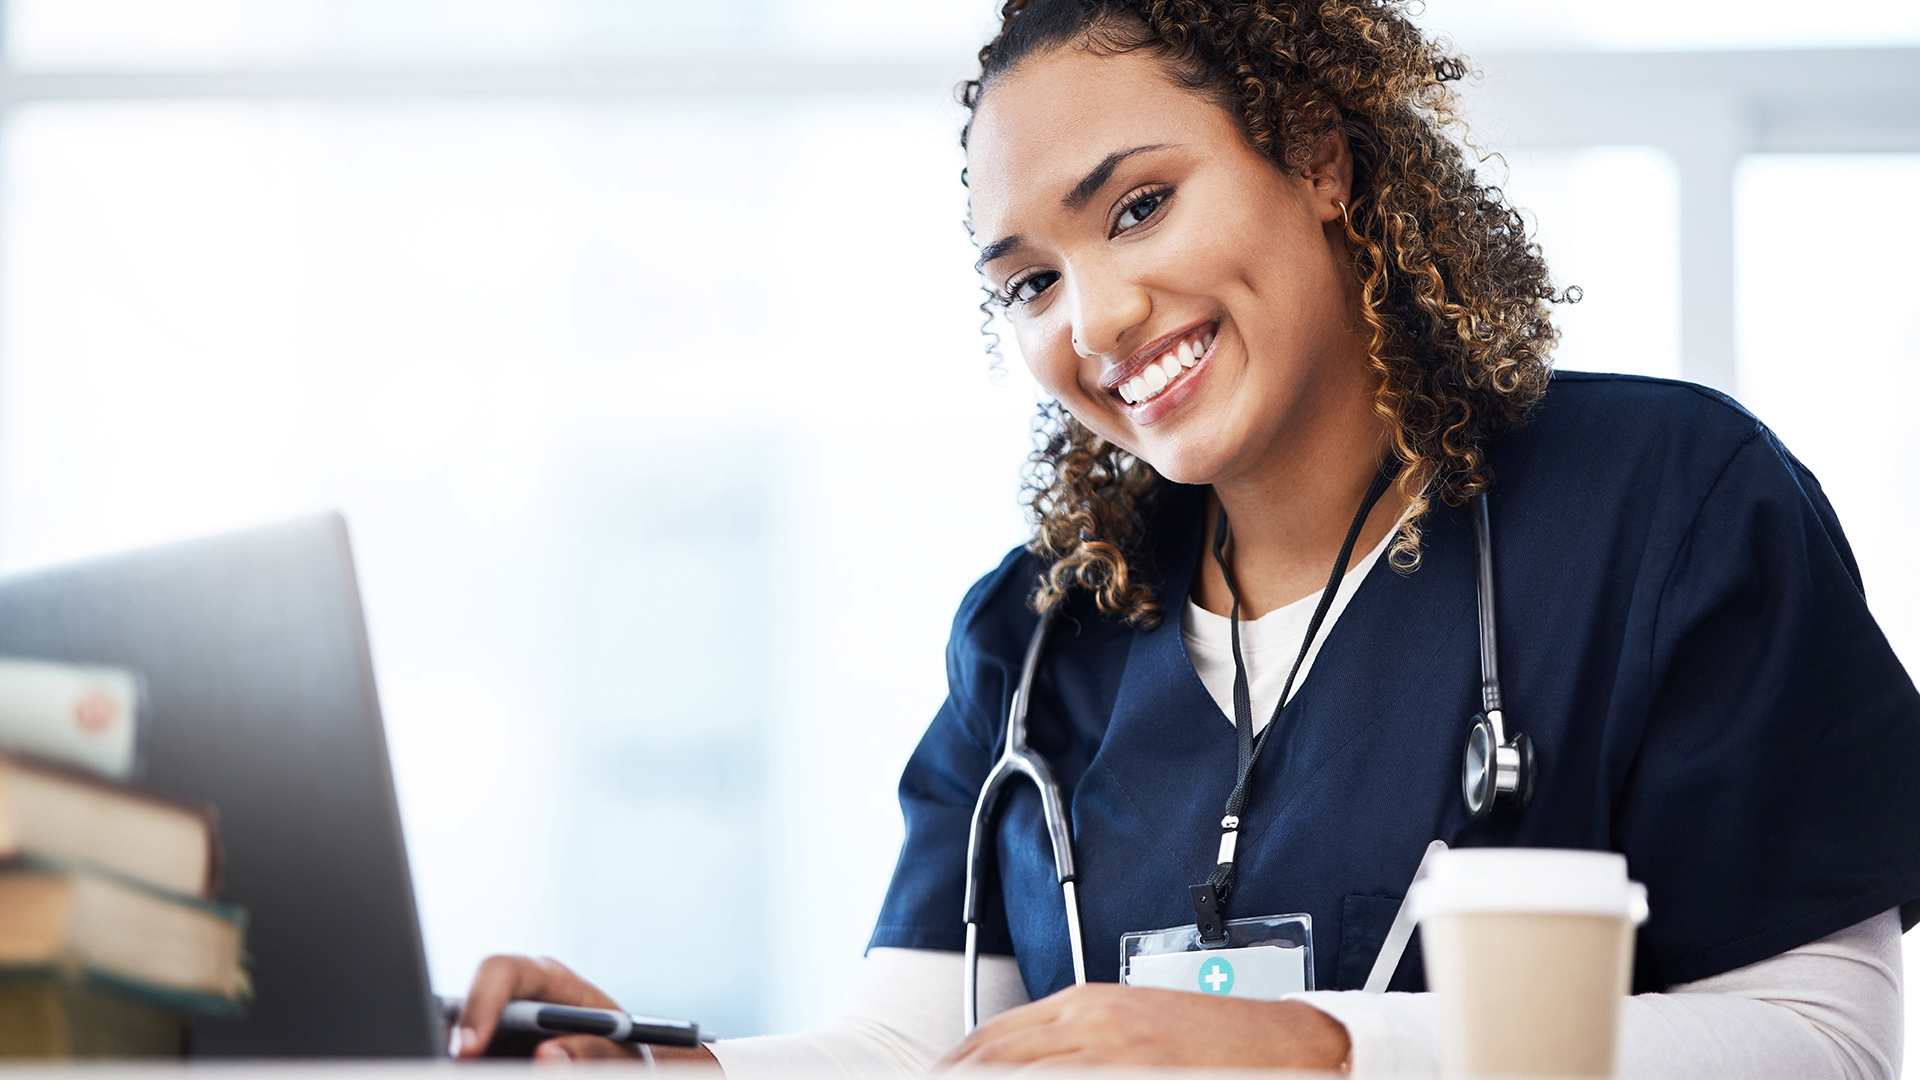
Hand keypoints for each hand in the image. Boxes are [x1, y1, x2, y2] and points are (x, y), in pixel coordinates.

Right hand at [453, 954, 717, 1068]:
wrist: (618, 1064)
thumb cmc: (622, 1051)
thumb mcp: (621, 1053)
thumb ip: (592, 1051)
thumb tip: (547, 1054)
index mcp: (550, 980)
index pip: (502, 972)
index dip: (481, 1006)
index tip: (470, 1048)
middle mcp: (515, 997)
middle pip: (463, 1007)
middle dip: (452, 1040)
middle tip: (455, 1070)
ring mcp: (496, 1026)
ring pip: (457, 1040)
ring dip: (462, 1061)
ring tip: (472, 1072)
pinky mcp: (489, 1050)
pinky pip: (467, 1060)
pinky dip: (468, 1068)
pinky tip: (491, 1071)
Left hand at [937, 982, 1350, 1069]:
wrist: (1283, 1043)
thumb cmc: (1209, 1043)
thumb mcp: (1129, 1026)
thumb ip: (1074, 1043)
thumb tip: (1022, 1064)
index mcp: (1083, 1006)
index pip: (992, 1039)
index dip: (954, 1067)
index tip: (935, 1078)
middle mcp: (1088, 1023)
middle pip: (992, 1057)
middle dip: (957, 1076)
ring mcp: (1111, 1053)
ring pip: (1017, 1070)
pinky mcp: (1138, 1072)